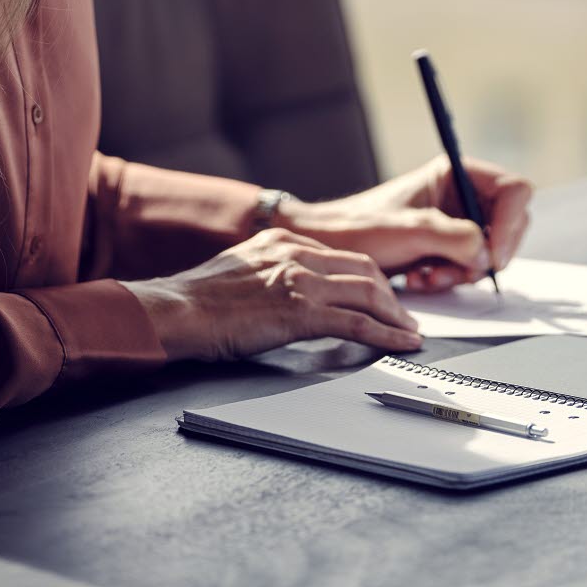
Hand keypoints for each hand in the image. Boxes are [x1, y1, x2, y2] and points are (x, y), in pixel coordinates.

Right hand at [124, 228, 423, 360]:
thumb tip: (287, 288)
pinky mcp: (302, 313)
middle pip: (365, 270)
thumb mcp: (240, 266)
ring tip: (408, 334)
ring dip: (395, 317)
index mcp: (284, 240)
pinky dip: (386, 336)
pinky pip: (358, 324)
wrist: (177, 311)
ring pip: (369, 294)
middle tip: (404, 317)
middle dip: (391, 296)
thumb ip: (271, 269)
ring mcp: (302, 282)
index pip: (343, 256)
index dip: (370, 277)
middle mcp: (298, 254)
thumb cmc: (197, 298)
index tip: (382, 294)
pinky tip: (400, 345)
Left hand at [282, 156, 533, 293]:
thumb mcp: (409, 230)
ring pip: (490, 252)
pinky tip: (421, 278)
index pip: (512, 191)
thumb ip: (454, 237)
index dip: (509, 224)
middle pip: (509, 224)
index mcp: (455, 174)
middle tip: (463, 270)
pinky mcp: (447, 249)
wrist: (329, 249)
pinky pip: (470, 269)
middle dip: (486, 254)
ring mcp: (456, 224)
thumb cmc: (358, 227)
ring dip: (464, 272)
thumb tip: (487, 253)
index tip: (493, 253)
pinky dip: (451, 279)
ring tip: (429, 275)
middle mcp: (460, 196)